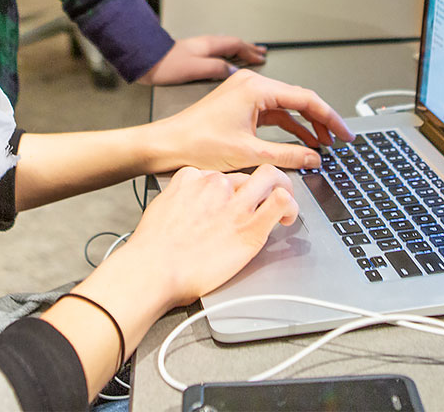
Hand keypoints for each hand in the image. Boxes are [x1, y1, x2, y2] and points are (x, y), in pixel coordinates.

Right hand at [122, 164, 298, 308]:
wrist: (155, 269)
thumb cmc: (155, 247)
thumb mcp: (163, 206)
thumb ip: (183, 198)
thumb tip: (193, 204)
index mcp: (193, 178)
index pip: (222, 174)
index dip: (232, 189)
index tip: (235, 201)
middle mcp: (216, 185)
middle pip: (248, 174)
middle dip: (260, 186)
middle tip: (265, 200)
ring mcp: (234, 204)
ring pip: (270, 177)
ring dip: (282, 188)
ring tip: (284, 205)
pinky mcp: (249, 228)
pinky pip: (279, 203)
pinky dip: (289, 206)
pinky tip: (287, 217)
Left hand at [137, 35, 266, 85]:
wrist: (145, 61)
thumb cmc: (167, 65)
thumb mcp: (195, 68)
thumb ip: (216, 68)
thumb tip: (234, 70)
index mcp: (208, 45)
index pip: (236, 45)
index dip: (250, 51)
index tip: (262, 57)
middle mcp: (205, 44)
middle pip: (232, 43)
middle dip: (248, 48)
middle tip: (261, 52)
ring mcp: (198, 49)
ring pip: (225, 47)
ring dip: (238, 50)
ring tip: (248, 54)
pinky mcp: (191, 56)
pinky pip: (217, 52)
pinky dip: (227, 55)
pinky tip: (225, 61)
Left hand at [149, 69, 353, 172]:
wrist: (168, 144)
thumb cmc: (198, 143)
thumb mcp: (250, 153)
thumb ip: (288, 155)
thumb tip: (314, 158)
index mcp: (256, 88)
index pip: (306, 99)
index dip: (330, 118)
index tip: (345, 133)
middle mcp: (252, 85)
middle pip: (299, 100)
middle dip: (321, 122)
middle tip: (340, 141)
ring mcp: (246, 94)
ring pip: (287, 108)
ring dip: (305, 126)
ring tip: (323, 145)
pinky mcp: (241, 105)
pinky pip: (273, 114)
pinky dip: (288, 127)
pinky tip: (300, 143)